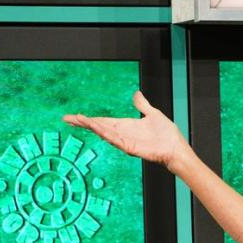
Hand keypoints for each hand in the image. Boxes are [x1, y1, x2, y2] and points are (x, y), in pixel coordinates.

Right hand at [62, 90, 192, 168]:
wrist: (176, 147)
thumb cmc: (166, 135)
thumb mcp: (152, 114)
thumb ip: (142, 105)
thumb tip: (136, 94)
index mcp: (125, 126)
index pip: (103, 121)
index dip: (89, 119)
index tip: (75, 116)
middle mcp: (122, 134)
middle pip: (99, 127)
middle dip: (83, 123)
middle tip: (67, 119)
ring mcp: (125, 141)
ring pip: (104, 132)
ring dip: (91, 126)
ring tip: (77, 120)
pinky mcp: (130, 147)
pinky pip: (115, 139)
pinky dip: (105, 133)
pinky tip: (96, 127)